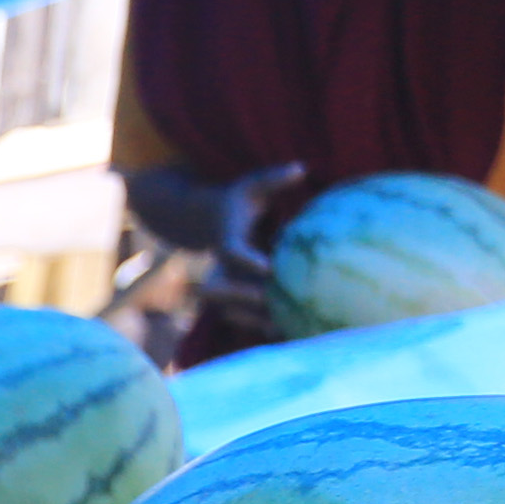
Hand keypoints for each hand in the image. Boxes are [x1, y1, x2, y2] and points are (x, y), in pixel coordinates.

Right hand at [201, 162, 305, 321]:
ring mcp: (222, 284)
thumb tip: (300, 168)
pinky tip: (285, 335)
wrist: (203, 222)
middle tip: (270, 301)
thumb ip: (273, 179)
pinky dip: (257, 327)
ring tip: (280, 329)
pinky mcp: (230, 297)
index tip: (269, 268)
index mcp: (225, 241)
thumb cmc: (236, 202)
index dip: (247, 261)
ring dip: (251, 319)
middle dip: (241, 297)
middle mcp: (219, 266)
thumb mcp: (252, 186)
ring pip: (228, 309)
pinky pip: (240, 317)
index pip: (231, 252)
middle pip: (220, 289)